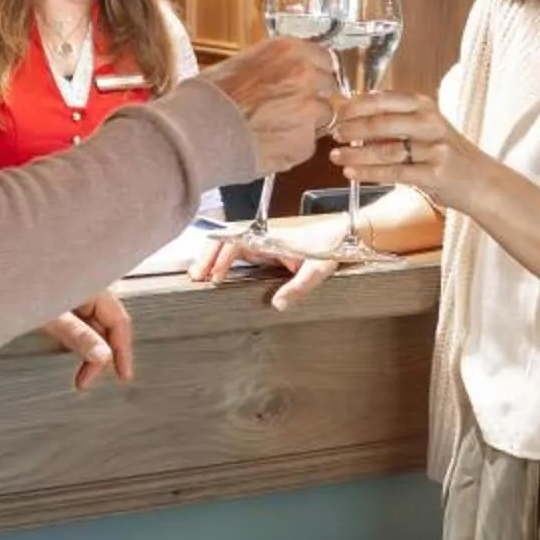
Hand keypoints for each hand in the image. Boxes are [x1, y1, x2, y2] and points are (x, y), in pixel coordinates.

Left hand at [41, 290, 135, 391]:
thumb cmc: (19, 282)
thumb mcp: (50, 315)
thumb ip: (78, 336)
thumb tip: (103, 358)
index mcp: (94, 284)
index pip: (119, 322)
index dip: (124, 351)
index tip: (122, 376)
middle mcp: (88, 285)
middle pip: (106, 324)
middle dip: (100, 354)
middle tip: (85, 380)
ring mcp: (75, 289)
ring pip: (91, 323)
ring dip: (86, 347)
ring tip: (76, 370)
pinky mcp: (60, 294)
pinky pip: (77, 318)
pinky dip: (75, 336)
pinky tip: (65, 348)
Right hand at [186, 228, 337, 310]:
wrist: (344, 234)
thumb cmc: (331, 247)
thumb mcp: (318, 269)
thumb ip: (300, 286)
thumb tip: (277, 305)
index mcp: (270, 236)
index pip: (236, 240)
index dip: (222, 257)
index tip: (215, 276)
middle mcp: (262, 234)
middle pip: (225, 238)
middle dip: (207, 255)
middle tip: (195, 276)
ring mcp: (261, 239)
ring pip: (228, 242)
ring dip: (211, 255)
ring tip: (198, 275)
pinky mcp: (264, 246)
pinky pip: (237, 249)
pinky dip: (222, 258)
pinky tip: (214, 273)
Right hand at [202, 35, 339, 175]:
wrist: (200, 131)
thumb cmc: (210, 98)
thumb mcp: (241, 64)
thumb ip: (271, 65)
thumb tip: (280, 70)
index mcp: (289, 51)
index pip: (323, 57)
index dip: (316, 71)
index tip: (311, 79)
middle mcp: (305, 76)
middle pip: (328, 85)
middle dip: (314, 95)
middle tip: (291, 106)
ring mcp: (308, 110)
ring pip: (323, 115)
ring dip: (308, 121)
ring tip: (277, 128)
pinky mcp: (305, 142)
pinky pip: (308, 143)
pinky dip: (295, 145)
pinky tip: (271, 144)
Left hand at [332, 92, 489, 211]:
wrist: (480, 181)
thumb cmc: (447, 154)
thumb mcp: (425, 127)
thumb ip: (395, 119)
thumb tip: (352, 116)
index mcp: (425, 106)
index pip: (383, 99)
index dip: (355, 106)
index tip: (336, 112)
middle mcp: (430, 123)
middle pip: (382, 122)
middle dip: (352, 128)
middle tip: (334, 134)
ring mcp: (434, 148)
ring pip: (385, 149)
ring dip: (356, 153)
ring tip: (336, 156)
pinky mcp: (435, 173)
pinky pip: (394, 172)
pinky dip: (369, 172)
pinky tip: (352, 173)